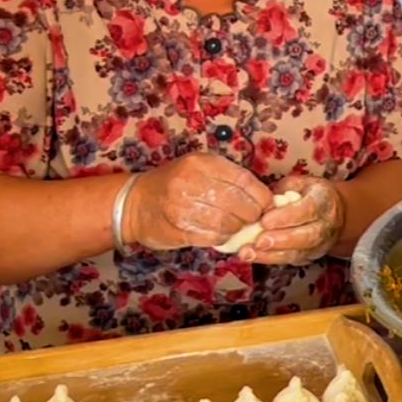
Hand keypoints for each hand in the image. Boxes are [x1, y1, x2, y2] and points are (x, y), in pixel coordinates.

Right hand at [123, 153, 271, 250]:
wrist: (135, 202)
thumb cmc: (174, 183)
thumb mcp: (199, 168)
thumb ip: (228, 178)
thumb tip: (264, 196)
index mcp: (202, 163)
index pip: (244, 181)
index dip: (261, 196)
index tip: (266, 204)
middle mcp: (191, 182)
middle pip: (238, 204)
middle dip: (251, 215)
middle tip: (252, 219)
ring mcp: (182, 207)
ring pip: (227, 223)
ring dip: (237, 228)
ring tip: (236, 227)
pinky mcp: (178, 229)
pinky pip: (212, 237)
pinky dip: (223, 238)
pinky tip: (221, 234)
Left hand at [246, 175, 345, 265]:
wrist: (334, 213)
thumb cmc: (309, 194)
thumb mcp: (299, 183)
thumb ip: (282, 190)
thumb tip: (263, 201)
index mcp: (323, 200)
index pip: (307, 210)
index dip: (286, 217)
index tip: (265, 221)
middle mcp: (326, 224)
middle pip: (307, 236)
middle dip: (281, 240)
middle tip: (258, 241)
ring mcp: (320, 243)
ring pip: (298, 253)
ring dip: (271, 255)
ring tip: (249, 253)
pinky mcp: (310, 256)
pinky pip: (291, 261)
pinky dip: (270, 260)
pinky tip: (254, 257)